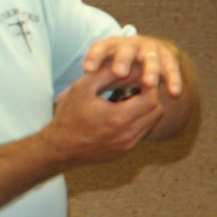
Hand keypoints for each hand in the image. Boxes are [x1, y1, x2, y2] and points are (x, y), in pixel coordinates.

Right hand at [46, 67, 173, 162]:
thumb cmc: (69, 116)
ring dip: (146, 109)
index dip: (148, 86)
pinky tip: (122, 113)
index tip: (138, 78)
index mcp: (118, 118)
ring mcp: (127, 145)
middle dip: (150, 96)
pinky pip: (141, 133)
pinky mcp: (125, 151)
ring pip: (151, 123)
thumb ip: (106, 73)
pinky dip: (138, 121)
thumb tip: (129, 64)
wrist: (59, 149)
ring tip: (128, 99)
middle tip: (136, 87)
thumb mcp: (83, 88)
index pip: (151, 99)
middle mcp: (127, 135)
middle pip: (156, 111)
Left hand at [82, 34, 187, 103]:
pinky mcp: (168, 57)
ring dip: (150, 70)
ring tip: (149, 84)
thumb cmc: (118, 69)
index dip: (94, 57)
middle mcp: (131, 44)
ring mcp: (151, 49)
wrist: (147, 55)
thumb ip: (88, 83)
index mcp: (111, 46)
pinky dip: (174, 79)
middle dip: (123, 60)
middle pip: (126, 49)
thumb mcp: (102, 72)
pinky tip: (175, 93)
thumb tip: (61, 101)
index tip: (88, 69)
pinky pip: (171, 68)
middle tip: (120, 72)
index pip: (100, 48)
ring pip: (150, 58)